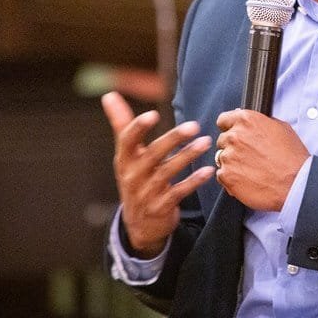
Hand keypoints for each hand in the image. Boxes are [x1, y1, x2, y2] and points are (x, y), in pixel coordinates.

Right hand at [102, 92, 214, 257]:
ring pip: (167, 173)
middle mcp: (133, 175)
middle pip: (152, 155)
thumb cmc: (135, 177)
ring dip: (188, 156)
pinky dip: (193, 182)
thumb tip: (109, 94)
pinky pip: (178, 193)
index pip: (127, 140)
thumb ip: (121, 123)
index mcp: (124, 159)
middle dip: (173, 139)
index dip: (138, 128)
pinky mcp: (161, 207)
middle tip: (194, 125)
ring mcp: (146, 193)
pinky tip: (209, 170)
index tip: (153, 114)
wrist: (139, 223)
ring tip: (206, 142)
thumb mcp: (126, 154)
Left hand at [215, 109, 308, 210]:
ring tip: (251, 170)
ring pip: (222, 158)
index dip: (229, 128)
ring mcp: (229, 156)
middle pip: (223, 140)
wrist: (295, 183)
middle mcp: (235, 136)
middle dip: (233, 147)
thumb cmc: (292, 158)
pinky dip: (231, 179)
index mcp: (247, 120)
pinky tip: (247, 180)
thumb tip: (252, 123)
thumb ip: (261, 123)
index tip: (233, 134)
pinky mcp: (226, 176)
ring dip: (232, 163)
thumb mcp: (282, 128)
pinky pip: (222, 175)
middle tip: (248, 156)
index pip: (224, 119)